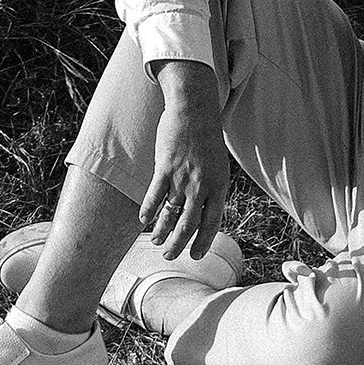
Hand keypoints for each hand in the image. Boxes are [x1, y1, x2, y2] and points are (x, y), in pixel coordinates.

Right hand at [141, 63, 228, 258]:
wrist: (195, 109)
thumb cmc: (207, 138)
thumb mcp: (218, 166)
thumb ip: (212, 190)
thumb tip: (204, 215)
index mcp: (219, 186)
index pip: (212, 223)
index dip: (203, 242)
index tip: (196, 256)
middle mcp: (202, 185)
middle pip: (188, 225)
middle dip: (178, 244)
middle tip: (170, 255)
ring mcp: (182, 177)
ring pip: (169, 214)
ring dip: (161, 231)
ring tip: (156, 241)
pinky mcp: (165, 167)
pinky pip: (154, 196)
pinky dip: (148, 211)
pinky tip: (144, 220)